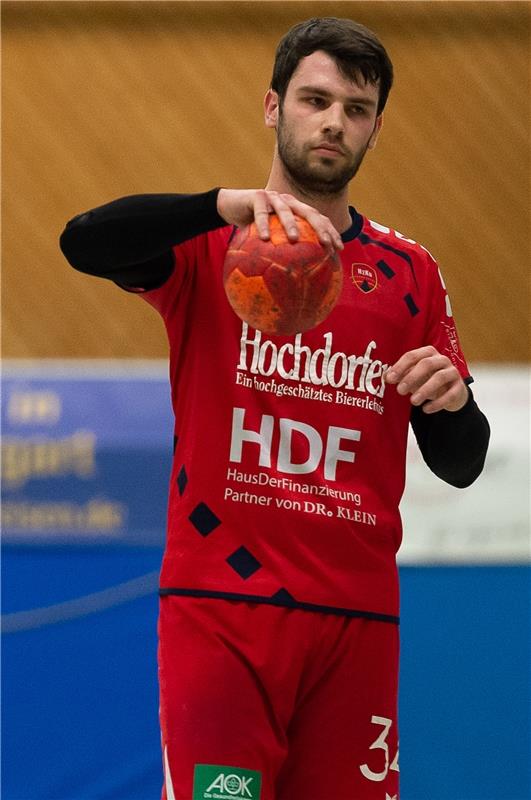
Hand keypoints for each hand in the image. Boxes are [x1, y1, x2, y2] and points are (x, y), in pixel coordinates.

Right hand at [216, 188, 342, 252]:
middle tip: (326, 244)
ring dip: (291, 224)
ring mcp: (273, 197)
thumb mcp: (270, 239)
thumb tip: (294, 283)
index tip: (339, 249)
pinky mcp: (256, 196)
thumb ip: (282, 252)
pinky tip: (264, 238)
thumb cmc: (252, 228)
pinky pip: (261, 212)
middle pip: (309, 212)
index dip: (330, 232)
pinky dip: (263, 224)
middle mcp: (289, 202)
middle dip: (320, 227)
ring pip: (286, 209)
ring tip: (294, 240)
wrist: (230, 207)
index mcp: (296, 210)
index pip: (319, 219)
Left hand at [384, 346, 468, 413]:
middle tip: (400, 390)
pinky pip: (450, 394)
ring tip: (413, 402)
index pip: (412, 356)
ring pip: (440, 377)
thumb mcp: (414, 376)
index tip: (390, 379)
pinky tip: (426, 409)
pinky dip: (437, 403)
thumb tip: (387, 377)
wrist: (451, 392)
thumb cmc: (428, 380)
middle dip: (411, 377)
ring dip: (424, 390)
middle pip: (426, 364)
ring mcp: (453, 372)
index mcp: (428, 353)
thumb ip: (401, 375)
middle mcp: (442, 360)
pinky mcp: (460, 387)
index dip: (400, 366)